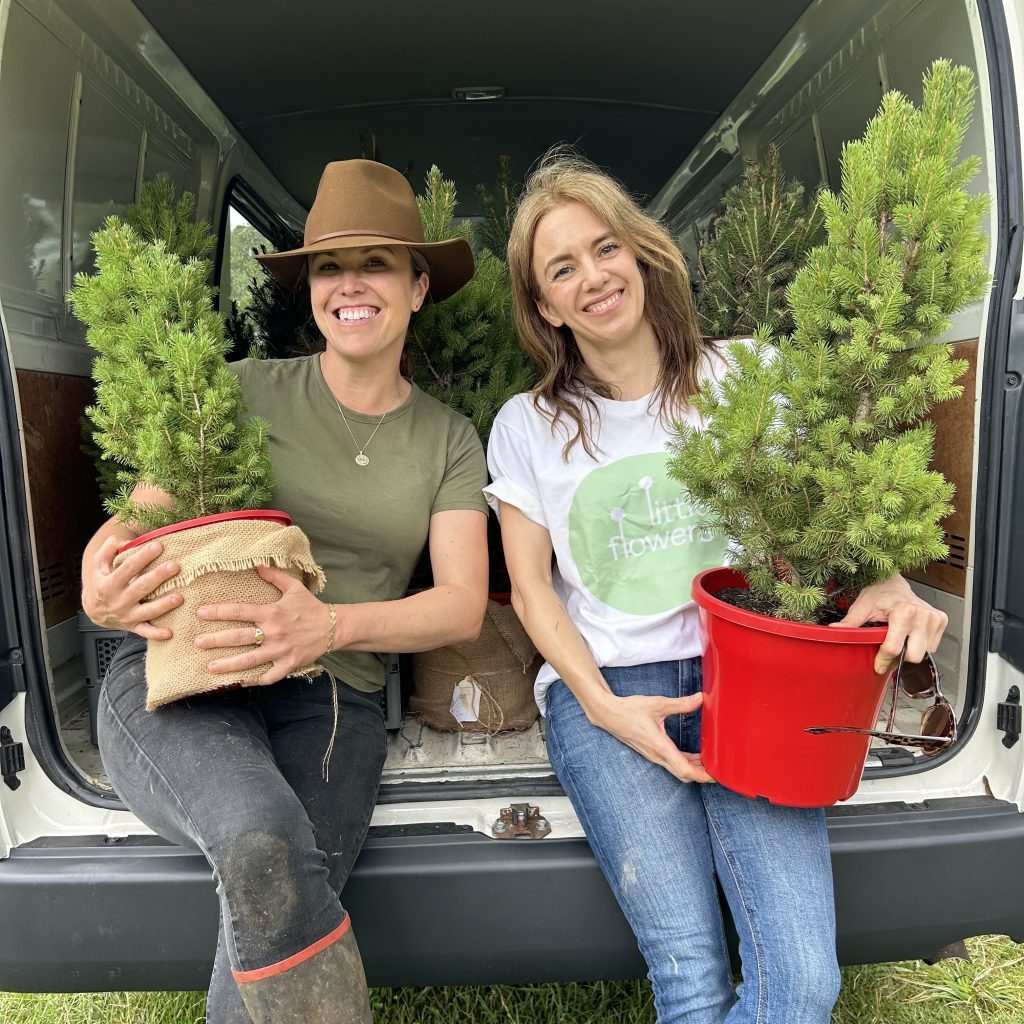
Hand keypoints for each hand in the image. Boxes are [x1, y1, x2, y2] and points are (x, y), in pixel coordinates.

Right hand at [82, 536, 182, 639]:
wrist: (94, 611)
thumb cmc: (102, 582)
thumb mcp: (99, 565)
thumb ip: (108, 549)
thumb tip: (124, 542)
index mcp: (108, 584)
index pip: (127, 568)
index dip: (142, 557)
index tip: (158, 546)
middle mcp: (118, 601)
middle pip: (140, 588)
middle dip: (158, 577)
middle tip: (174, 566)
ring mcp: (126, 616)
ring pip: (147, 611)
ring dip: (163, 605)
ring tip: (179, 597)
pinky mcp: (133, 627)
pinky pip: (146, 632)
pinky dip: (157, 634)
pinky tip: (170, 632)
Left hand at [195, 565, 333, 684]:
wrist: (333, 628)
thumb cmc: (311, 607)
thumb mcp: (295, 588)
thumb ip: (275, 576)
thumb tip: (257, 564)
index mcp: (272, 613)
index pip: (241, 611)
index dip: (219, 611)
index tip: (201, 612)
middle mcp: (274, 633)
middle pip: (239, 637)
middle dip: (216, 640)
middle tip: (198, 643)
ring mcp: (280, 651)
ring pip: (250, 660)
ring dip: (228, 664)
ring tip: (210, 667)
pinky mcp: (288, 664)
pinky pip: (270, 676)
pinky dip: (256, 680)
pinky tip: (242, 682)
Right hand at [589, 691, 712, 783]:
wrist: (609, 714)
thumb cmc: (630, 709)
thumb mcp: (657, 704)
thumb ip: (681, 703)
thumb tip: (700, 698)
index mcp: (660, 746)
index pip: (685, 769)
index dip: (702, 775)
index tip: (716, 775)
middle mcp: (657, 755)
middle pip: (683, 774)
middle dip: (702, 774)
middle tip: (719, 770)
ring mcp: (653, 755)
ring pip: (677, 769)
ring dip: (694, 768)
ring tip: (710, 762)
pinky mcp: (651, 752)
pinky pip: (671, 763)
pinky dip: (685, 762)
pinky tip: (694, 755)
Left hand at [832, 575, 947, 673]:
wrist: (895, 582)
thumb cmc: (879, 593)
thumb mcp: (862, 606)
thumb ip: (850, 622)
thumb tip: (833, 631)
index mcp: (904, 611)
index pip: (894, 648)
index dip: (883, 659)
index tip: (878, 665)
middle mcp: (923, 615)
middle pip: (914, 656)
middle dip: (900, 658)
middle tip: (888, 650)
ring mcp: (934, 618)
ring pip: (924, 653)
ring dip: (910, 650)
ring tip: (899, 638)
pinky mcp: (941, 620)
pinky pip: (932, 646)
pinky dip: (920, 645)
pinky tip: (910, 634)